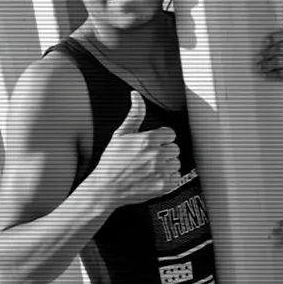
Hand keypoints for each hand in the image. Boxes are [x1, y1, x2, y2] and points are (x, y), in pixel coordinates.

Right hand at [91, 91, 181, 207]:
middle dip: (164, 152)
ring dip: (166, 165)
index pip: (169, 134)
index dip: (161, 139)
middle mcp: (155, 155)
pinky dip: (168, 179)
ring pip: (176, 163)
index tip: (152, 145)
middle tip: (149, 158)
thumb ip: (134, 114)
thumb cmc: (111, 161)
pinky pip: (176, 178)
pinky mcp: (163, 185)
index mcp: (147, 140)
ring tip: (150, 168)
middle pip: (174, 148)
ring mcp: (160, 171)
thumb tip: (136, 95)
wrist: (106, 188)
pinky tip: (154, 178)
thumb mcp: (120, 134)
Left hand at [257, 29, 282, 103]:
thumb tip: (260, 45)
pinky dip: (271, 75)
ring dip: (266, 64)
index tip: (265, 41)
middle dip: (267, 52)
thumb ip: (278, 47)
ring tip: (259, 67)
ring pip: (280, 61)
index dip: (276, 36)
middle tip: (258, 58)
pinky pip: (282, 74)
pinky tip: (265, 75)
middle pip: (282, 48)